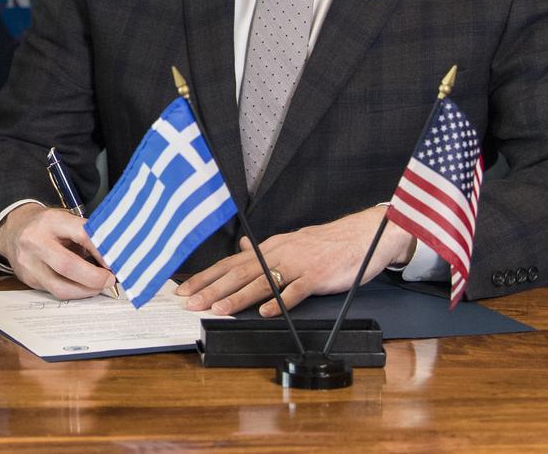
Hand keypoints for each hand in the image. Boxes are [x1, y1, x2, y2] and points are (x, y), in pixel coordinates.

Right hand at [0, 203, 116, 299]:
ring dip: (85, 291)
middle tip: (110, 280)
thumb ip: (86, 235)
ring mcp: (29, 263)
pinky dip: (73, 292)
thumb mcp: (65, 221)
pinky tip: (83, 288)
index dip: (102, 251)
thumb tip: (114, 256)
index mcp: (51, 221)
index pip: (82, 235)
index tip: (116, 261)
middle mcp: (36, 241)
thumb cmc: (47, 226)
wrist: (13, 230)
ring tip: (98, 287)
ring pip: (60, 287)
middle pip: (68, 265)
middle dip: (94, 278)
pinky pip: (54, 292)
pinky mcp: (28, 280)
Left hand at [176, 206, 413, 317]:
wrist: (362, 234)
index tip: (185, 289)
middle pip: (239, 272)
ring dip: (238, 296)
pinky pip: (295, 290)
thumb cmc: (326, 243)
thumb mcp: (291, 242)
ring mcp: (298, 264)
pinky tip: (266, 312)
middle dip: (212, 288)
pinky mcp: (317, 276)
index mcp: (270, 247)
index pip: (231, 263)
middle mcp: (279, 253)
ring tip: (218, 308)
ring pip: (262, 281)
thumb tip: (241, 249)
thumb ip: (265, 250)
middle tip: (190, 302)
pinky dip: (279, 302)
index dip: (207, 276)